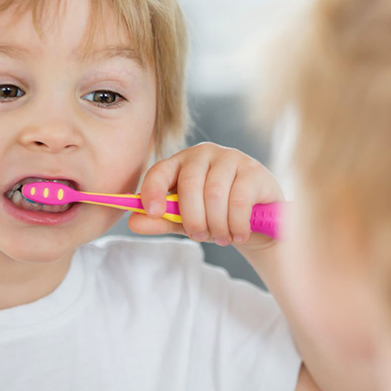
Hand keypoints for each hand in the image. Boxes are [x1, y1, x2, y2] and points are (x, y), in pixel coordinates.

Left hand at [127, 142, 283, 252]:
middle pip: (190, 184)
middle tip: (201, 236)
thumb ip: (160, 220)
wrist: (258, 219)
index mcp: (181, 162)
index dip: (153, 190)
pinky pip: (238, 201)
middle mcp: (205, 153)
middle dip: (193, 219)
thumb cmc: (215, 214)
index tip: (153, 212)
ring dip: (216, 225)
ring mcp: (231, 158)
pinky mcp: (254, 170)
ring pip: (214, 195)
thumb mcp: (184, 220)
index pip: (160, 170)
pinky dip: (235, 224)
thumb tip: (133, 222)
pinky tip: (239, 233)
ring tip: (221, 237)